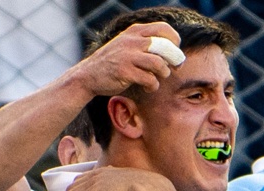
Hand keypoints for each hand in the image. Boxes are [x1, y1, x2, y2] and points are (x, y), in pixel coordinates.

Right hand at [67, 20, 182, 97]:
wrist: (88, 75)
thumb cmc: (112, 62)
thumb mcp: (127, 45)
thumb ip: (145, 44)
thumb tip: (172, 53)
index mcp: (135, 31)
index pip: (164, 29)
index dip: (174, 41)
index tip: (174, 52)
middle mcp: (132, 41)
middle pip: (165, 46)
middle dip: (175, 59)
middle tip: (175, 68)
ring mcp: (128, 56)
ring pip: (159, 63)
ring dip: (164, 73)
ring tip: (159, 78)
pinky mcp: (124, 72)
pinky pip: (149, 79)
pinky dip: (152, 86)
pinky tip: (147, 87)